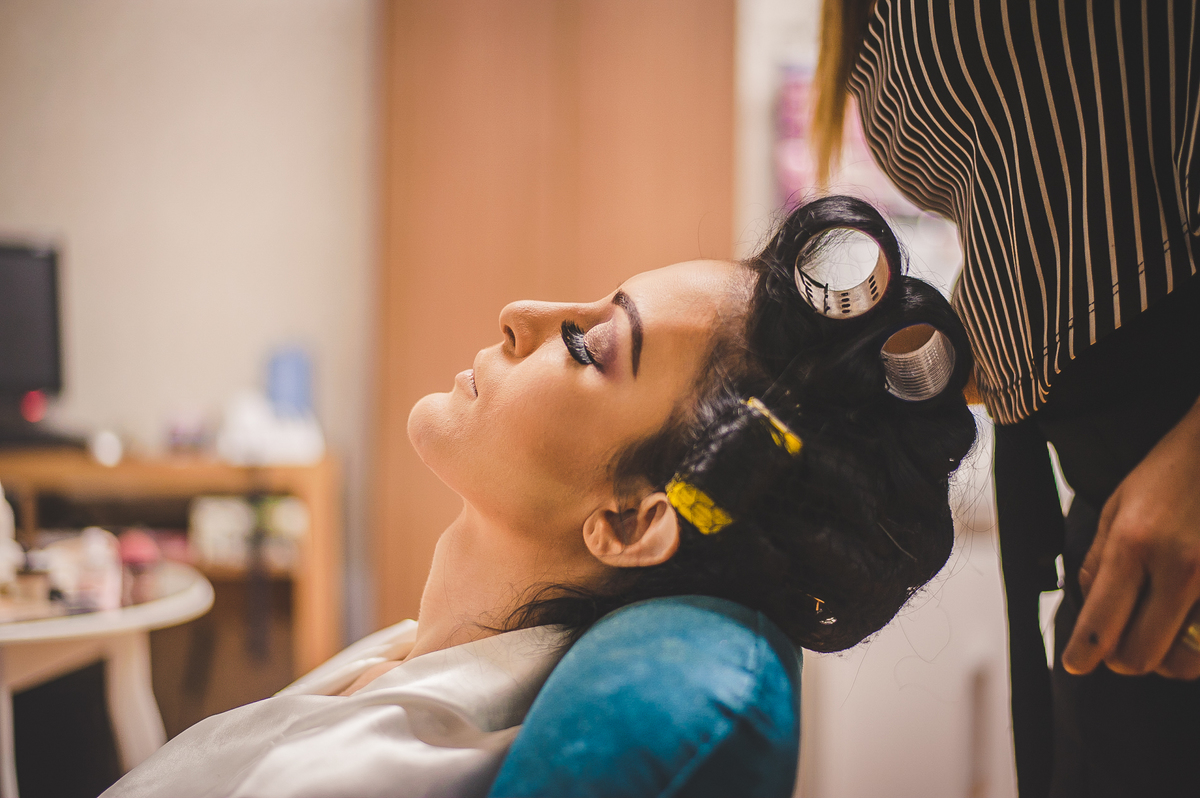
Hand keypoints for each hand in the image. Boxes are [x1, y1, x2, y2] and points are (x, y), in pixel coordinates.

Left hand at [1061, 396, 1199, 678]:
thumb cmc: (1169, 473)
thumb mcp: (1116, 506)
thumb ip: (1099, 560)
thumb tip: (1088, 608)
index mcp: (1134, 544)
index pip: (1100, 622)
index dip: (1082, 654)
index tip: (1075, 663)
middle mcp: (1178, 567)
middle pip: (1140, 655)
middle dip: (1121, 660)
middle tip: (1114, 648)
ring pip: (1186, 661)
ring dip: (1165, 660)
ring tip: (1154, 635)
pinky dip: (1196, 645)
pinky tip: (1185, 626)